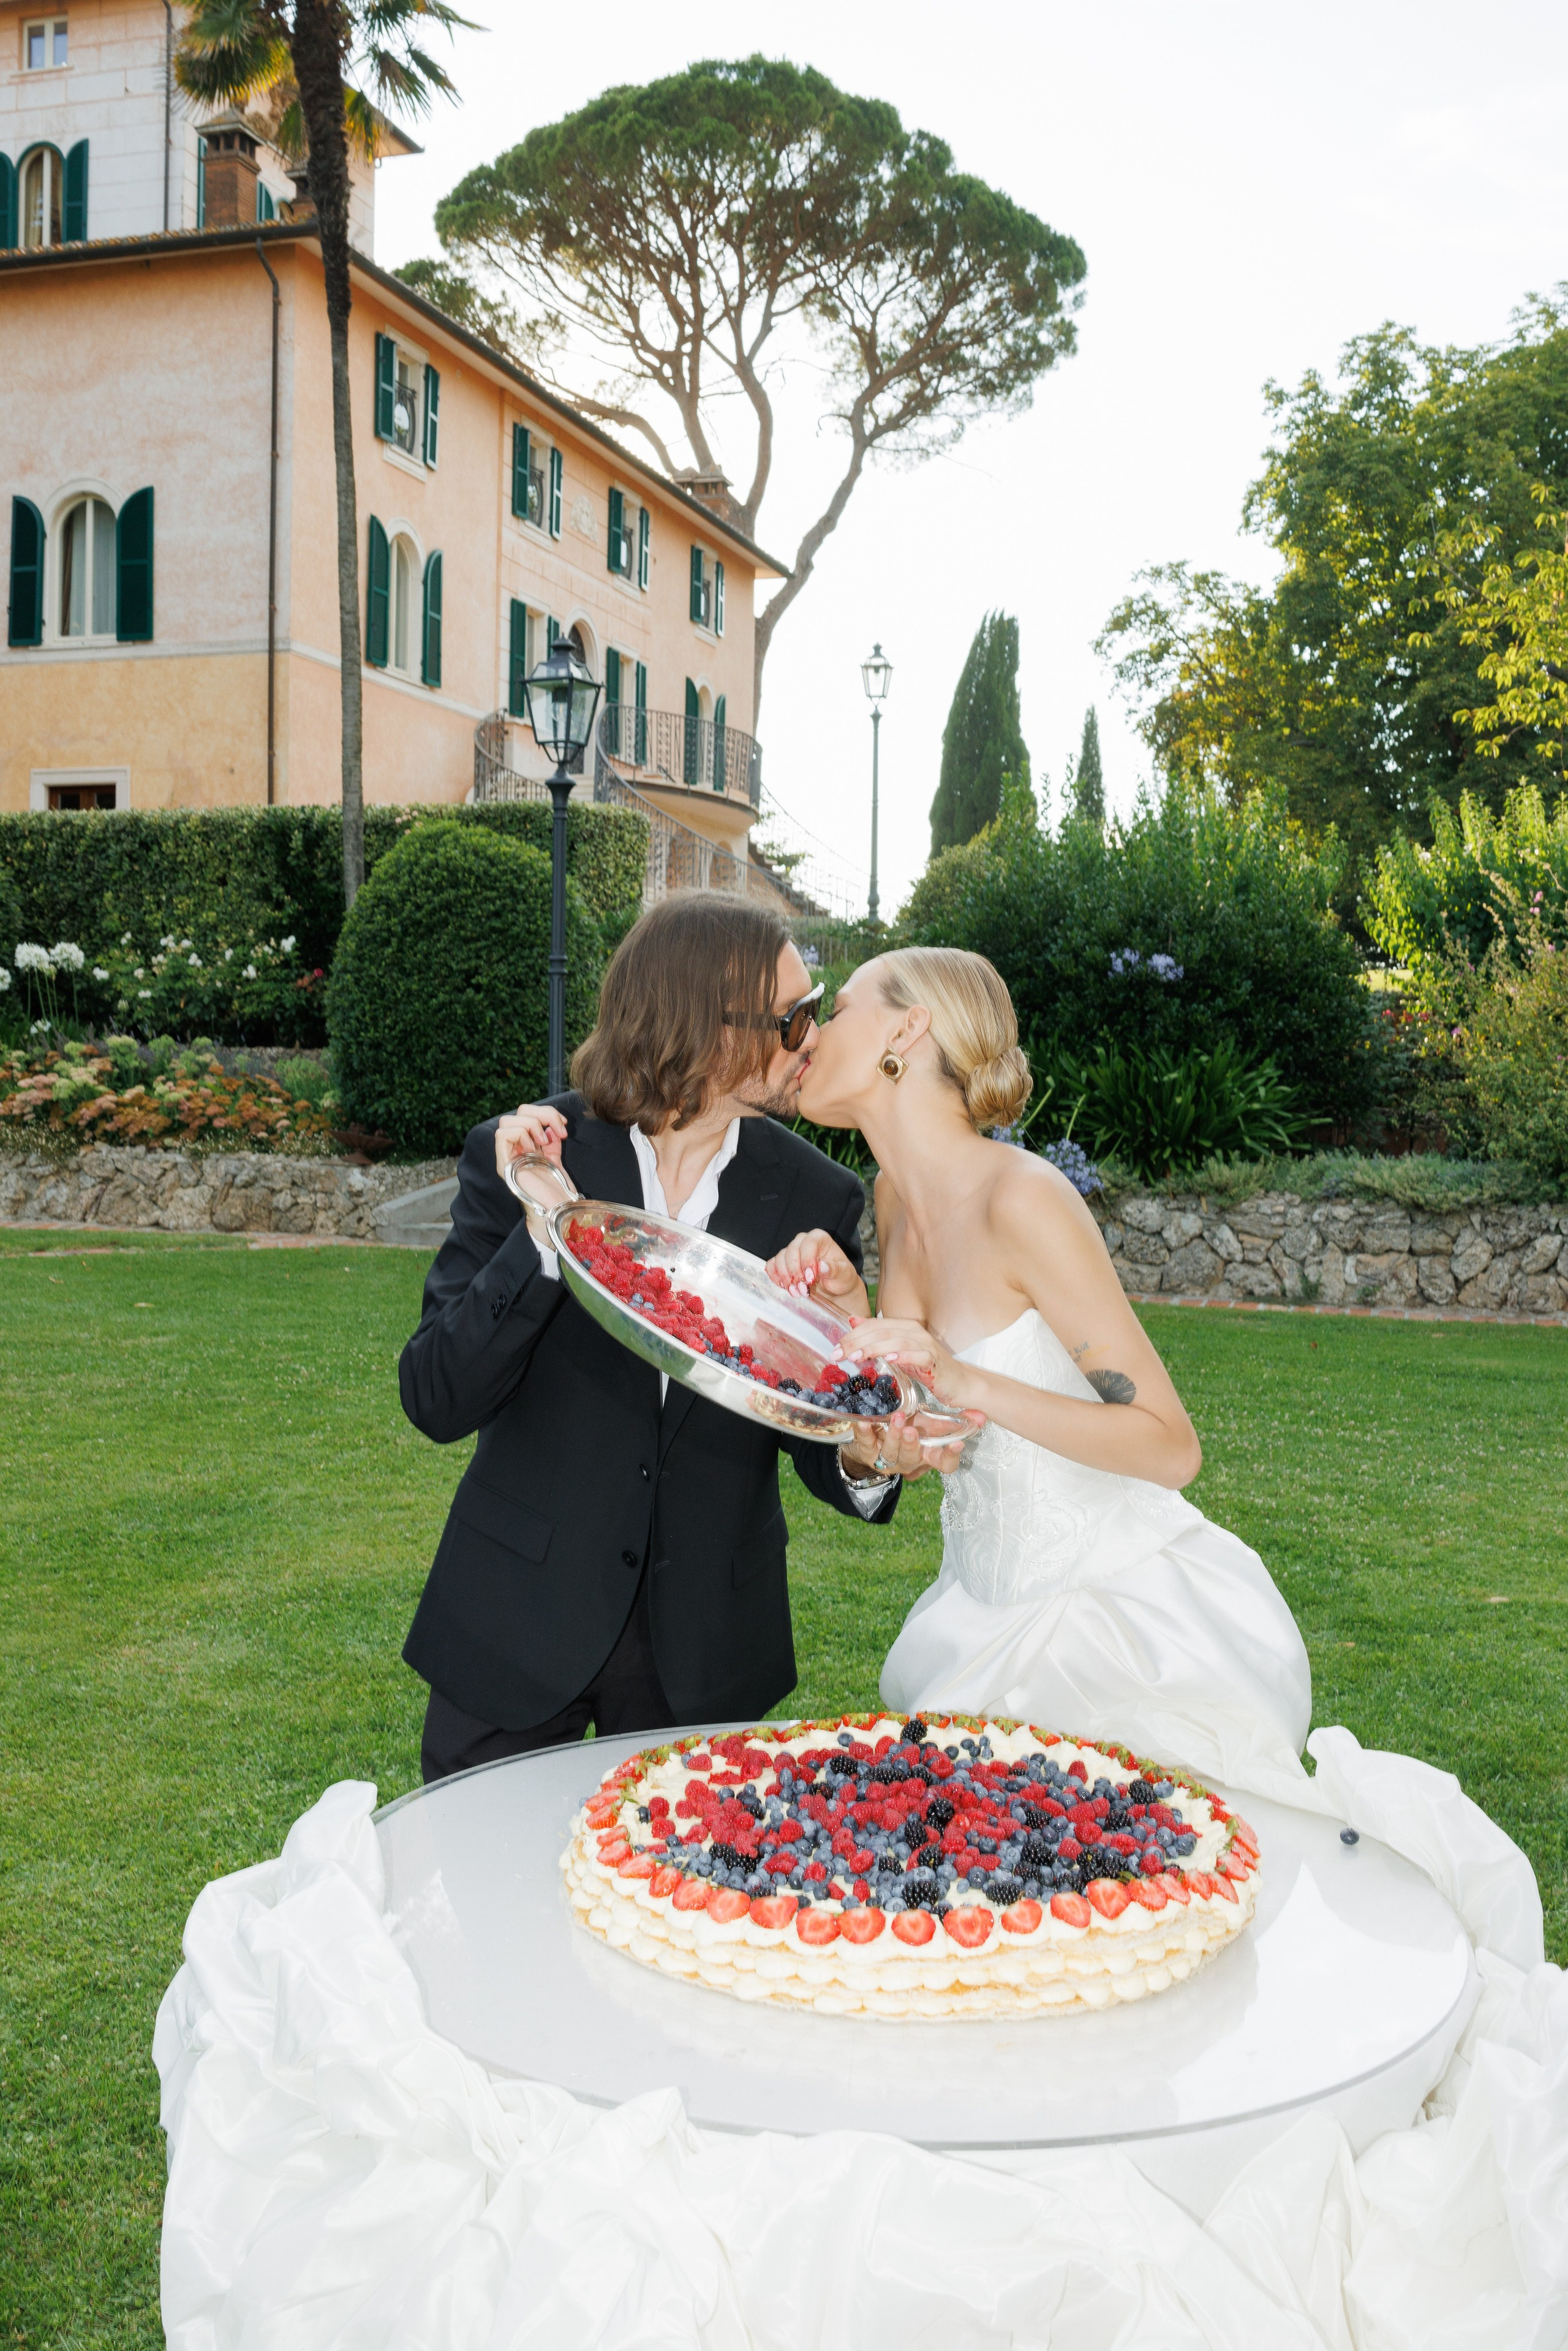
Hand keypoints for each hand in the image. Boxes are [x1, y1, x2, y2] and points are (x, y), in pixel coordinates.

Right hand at [494, 1102, 566, 1183]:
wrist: (557, 1208)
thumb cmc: (556, 1187)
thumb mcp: (555, 1156)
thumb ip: (551, 1139)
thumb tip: (551, 1126)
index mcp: (525, 1144)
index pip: (526, 1113)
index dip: (547, 1112)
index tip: (564, 1125)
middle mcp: (514, 1148)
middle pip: (518, 1112)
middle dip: (543, 1114)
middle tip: (559, 1131)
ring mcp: (507, 1156)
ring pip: (507, 1120)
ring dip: (531, 1125)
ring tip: (544, 1142)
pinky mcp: (504, 1164)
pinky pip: (502, 1135)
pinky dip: (521, 1134)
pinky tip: (534, 1148)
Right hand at [766, 1228, 867, 1316]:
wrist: (834, 1289)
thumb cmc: (841, 1278)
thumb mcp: (844, 1275)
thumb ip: (834, 1269)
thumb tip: (822, 1265)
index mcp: (820, 1238)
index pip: (809, 1243)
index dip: (807, 1260)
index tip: (810, 1278)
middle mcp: (803, 1242)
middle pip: (792, 1250)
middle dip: (795, 1272)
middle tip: (803, 1289)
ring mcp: (792, 1251)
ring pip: (780, 1258)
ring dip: (786, 1278)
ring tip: (796, 1292)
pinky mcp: (783, 1263)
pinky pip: (772, 1265)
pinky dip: (776, 1276)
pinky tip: (784, 1287)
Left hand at [839, 1411, 969, 1483]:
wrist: (874, 1441)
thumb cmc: (909, 1429)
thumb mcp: (931, 1425)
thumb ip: (954, 1421)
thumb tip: (981, 1414)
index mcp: (927, 1455)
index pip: (944, 1464)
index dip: (951, 1456)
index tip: (958, 1442)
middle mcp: (908, 1461)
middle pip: (911, 1458)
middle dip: (912, 1445)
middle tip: (913, 1430)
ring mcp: (886, 1460)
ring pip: (890, 1453)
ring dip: (893, 1436)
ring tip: (896, 1419)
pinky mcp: (867, 1453)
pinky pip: (864, 1444)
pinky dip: (864, 1433)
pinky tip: (863, 1422)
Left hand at [841, 1315, 984, 1415]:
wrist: (959, 1382)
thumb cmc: (926, 1366)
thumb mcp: (897, 1352)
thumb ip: (877, 1337)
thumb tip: (853, 1320)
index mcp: (903, 1327)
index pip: (874, 1325)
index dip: (852, 1335)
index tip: (835, 1348)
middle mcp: (914, 1332)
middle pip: (881, 1331)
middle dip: (857, 1342)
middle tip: (838, 1354)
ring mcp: (926, 1345)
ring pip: (896, 1341)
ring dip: (874, 1348)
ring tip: (856, 1357)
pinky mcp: (935, 1361)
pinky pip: (919, 1355)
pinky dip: (904, 1355)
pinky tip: (889, 1358)